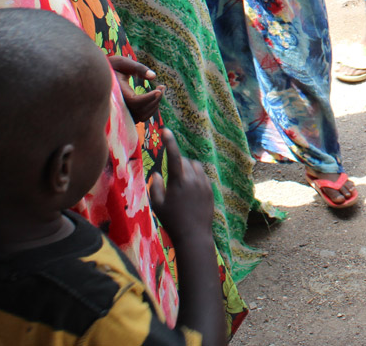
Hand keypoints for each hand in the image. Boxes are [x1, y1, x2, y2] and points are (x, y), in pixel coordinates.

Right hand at [108, 55, 163, 123]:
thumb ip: (138, 68)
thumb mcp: (121, 62)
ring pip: (143, 116)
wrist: (97, 78)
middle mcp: (117, 107)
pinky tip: (155, 96)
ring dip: (155, 105)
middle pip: (141, 110)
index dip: (149, 98)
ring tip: (160, 90)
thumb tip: (153, 76)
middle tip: (162, 87)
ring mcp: (120, 113)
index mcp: (116, 94)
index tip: (159, 89)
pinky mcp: (125, 115)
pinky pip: (141, 117)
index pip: (135, 101)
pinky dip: (150, 109)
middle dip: (155, 99)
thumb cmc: (110, 67)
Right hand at [148, 129, 214, 244]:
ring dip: (187, 169)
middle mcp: (193, 179)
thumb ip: (155, 187)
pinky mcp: (210, 189)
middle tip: (171, 180)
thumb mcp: (158, 205)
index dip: (169, 141)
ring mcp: (204, 184)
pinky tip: (190, 191)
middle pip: (185, 161)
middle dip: (177, 163)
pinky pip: (202, 175)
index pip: (174, 155)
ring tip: (181, 185)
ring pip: (195, 166)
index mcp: (178, 181)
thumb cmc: (172, 221)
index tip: (165, 130)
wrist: (194, 235)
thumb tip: (157, 174)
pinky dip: (195, 177)